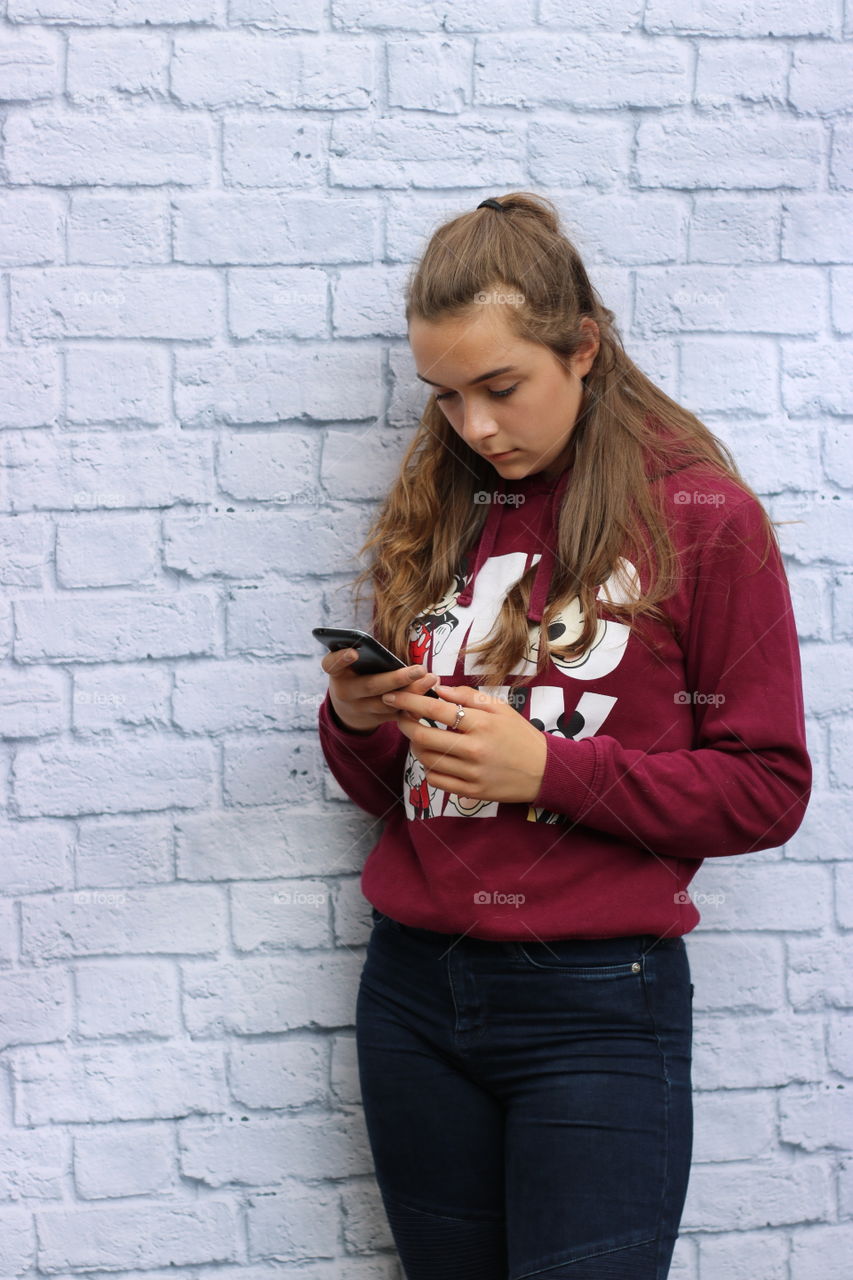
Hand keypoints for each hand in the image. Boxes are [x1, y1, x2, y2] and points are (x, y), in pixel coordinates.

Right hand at [320, 647, 440, 733]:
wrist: (348, 709)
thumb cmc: (354, 674)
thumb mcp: (350, 664)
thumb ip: (363, 653)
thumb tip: (377, 643)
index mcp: (336, 674)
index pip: (332, 664)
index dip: (341, 659)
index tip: (354, 652)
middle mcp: (346, 692)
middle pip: (371, 686)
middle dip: (396, 679)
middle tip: (419, 669)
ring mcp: (360, 709)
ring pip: (388, 703)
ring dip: (412, 692)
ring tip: (431, 679)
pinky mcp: (376, 719)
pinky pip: (397, 713)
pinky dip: (414, 704)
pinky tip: (431, 693)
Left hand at [381, 682, 547, 804]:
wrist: (545, 771)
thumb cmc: (520, 735)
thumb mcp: (501, 709)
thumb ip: (468, 696)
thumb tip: (438, 689)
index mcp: (482, 724)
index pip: (436, 710)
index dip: (409, 702)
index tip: (392, 696)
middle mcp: (474, 749)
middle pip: (423, 737)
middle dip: (405, 724)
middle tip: (401, 718)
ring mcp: (472, 774)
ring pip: (427, 760)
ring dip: (416, 747)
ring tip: (421, 738)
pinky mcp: (472, 792)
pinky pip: (436, 781)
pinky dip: (429, 768)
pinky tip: (436, 759)